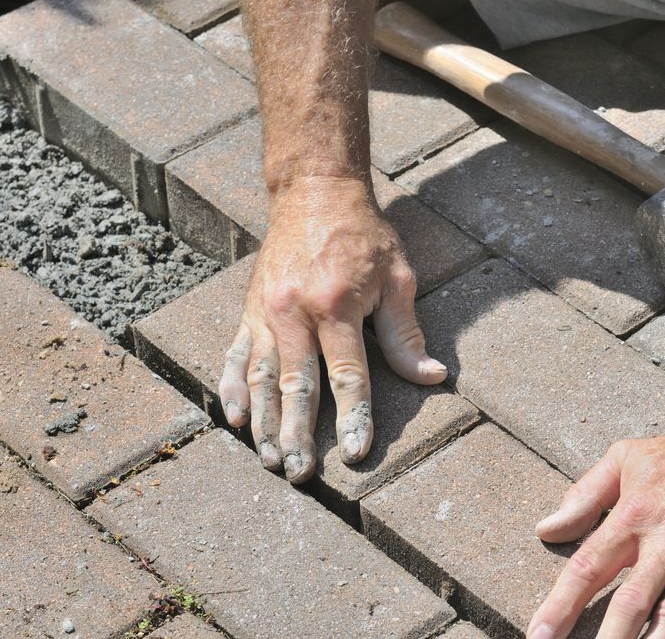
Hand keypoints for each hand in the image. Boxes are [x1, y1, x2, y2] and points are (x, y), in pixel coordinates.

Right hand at [218, 176, 446, 482]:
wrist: (314, 191)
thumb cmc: (364, 235)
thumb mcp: (398, 276)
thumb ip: (407, 332)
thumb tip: (432, 377)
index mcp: (337, 304)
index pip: (348, 375)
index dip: (353, 417)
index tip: (354, 453)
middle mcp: (295, 312)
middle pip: (297, 386)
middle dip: (297, 434)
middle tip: (301, 473)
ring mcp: (266, 312)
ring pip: (262, 378)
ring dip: (264, 423)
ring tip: (270, 460)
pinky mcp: (250, 310)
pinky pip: (237, 355)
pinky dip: (233, 388)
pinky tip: (235, 419)